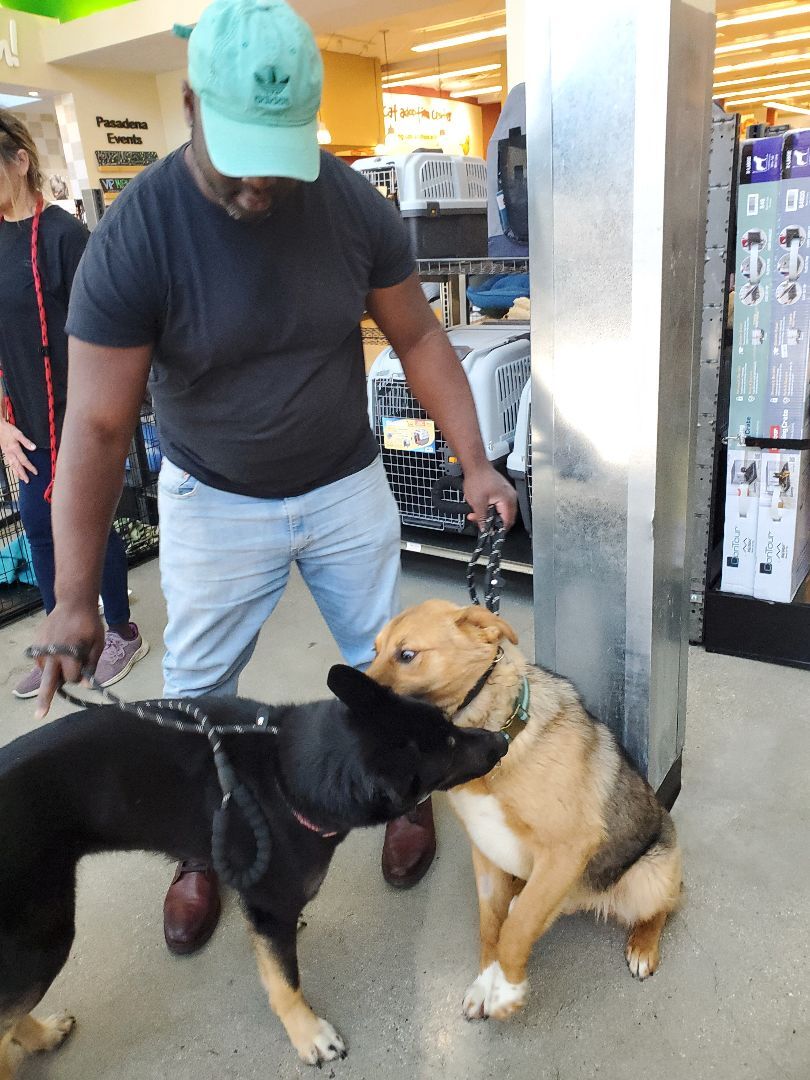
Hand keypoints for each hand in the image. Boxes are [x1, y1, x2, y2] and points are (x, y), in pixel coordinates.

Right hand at [0, 418, 36, 482]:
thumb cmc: (7, 429)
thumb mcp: (18, 433)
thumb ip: (26, 441)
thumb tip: (34, 448)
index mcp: (14, 449)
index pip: (24, 461)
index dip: (30, 467)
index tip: (35, 472)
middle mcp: (10, 453)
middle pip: (17, 466)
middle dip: (22, 474)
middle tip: (27, 481)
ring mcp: (6, 453)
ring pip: (12, 465)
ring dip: (16, 472)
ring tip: (21, 478)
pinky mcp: (4, 452)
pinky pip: (9, 462)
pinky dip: (12, 467)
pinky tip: (14, 469)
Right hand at [32, 603, 104, 718]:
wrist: (73, 602)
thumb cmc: (90, 624)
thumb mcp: (98, 643)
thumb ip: (92, 664)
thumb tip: (86, 684)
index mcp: (70, 652)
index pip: (72, 677)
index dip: (79, 675)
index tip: (83, 670)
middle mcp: (53, 652)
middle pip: (49, 681)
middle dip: (44, 699)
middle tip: (39, 716)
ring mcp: (42, 647)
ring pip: (46, 671)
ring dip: (54, 671)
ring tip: (65, 656)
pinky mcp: (36, 643)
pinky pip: (42, 661)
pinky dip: (49, 661)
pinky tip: (58, 651)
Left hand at [463, 464, 517, 530]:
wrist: (475, 465)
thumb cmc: (477, 478)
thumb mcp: (477, 503)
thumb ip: (482, 519)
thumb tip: (485, 529)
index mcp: (508, 500)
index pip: (507, 522)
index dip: (498, 530)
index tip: (490, 533)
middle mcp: (511, 497)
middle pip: (505, 517)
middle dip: (491, 522)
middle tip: (480, 523)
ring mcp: (507, 493)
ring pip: (500, 511)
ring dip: (488, 515)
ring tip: (476, 514)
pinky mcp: (501, 491)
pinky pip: (498, 504)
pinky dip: (489, 508)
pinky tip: (480, 507)